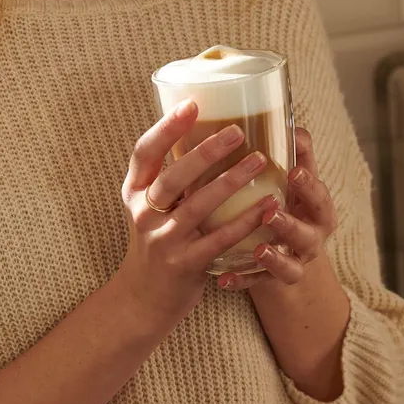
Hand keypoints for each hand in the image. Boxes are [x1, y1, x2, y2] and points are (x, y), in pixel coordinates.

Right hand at [114, 100, 280, 330]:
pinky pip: (218, 239)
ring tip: (260, 161)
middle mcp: (144, 213)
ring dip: (232, 181)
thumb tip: (210, 128)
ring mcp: (163, 240)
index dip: (166, 127)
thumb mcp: (153, 205)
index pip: (144, 152)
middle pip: (173, 176)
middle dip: (206, 152)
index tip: (191, 104)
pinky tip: (268, 205)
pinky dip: (244, 221)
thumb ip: (174, 175)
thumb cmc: (158, 238)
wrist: (143, 299)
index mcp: (135, 191)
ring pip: (198, 205)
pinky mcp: (184, 265)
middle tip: (238, 131)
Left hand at [216, 127, 337, 289]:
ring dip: (273, 257)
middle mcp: (310, 237)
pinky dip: (242, 281)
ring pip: (289, 266)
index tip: (294, 171)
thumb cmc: (288, 200)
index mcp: (317, 209)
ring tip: (257, 249)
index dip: (310, 185)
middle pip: (307, 234)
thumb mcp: (295, 179)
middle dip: (290, 224)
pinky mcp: (271, 281)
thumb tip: (289, 120)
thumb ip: (295, 153)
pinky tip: (223, 279)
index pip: (320, 196)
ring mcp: (294, 262)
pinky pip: (258, 285)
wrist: (288, 248)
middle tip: (270, 212)